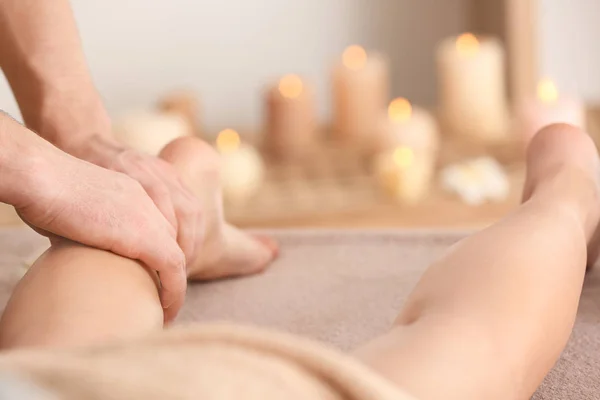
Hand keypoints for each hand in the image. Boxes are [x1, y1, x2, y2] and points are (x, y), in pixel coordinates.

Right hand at [14, 140, 186, 321]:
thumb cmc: (44, 191)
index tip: (156, 277)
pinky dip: (174, 290)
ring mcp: (149, 216)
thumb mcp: (76, 208)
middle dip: (176, 269)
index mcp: (134, 191)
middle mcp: (149, 199)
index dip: (163, 252)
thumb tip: (77, 249)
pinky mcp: (144, 235)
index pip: (163, 224)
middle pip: (176, 239)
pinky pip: (172, 266)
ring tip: (168, 308)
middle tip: (166, 297)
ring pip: (178, 254)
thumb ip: (88, 226)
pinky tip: (166, 308)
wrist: (43, 176)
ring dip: (177, 284)